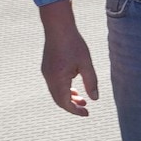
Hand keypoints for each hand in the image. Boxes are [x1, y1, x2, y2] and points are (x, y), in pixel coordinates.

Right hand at [38, 0, 99, 116]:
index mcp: (58, 79)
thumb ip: (91, 82)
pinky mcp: (46, 67)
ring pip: (55, 92)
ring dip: (68, 97)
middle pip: (59, 100)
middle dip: (72, 106)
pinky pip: (53, 85)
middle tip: (85, 108)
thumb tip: (94, 99)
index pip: (65, 103)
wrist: (58, 26)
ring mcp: (46, 73)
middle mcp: (49, 78)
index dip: (75, 111)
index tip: (87, 113)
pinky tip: (73, 86)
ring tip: (81, 98)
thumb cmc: (73, 43)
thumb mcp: (86, 64)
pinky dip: (63, 89)